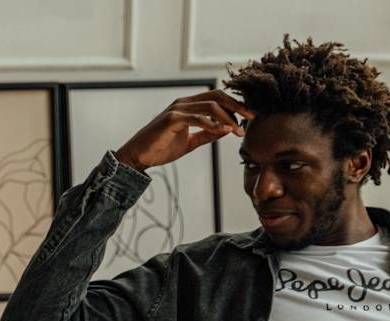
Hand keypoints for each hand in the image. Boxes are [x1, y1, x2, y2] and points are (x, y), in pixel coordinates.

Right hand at [115, 89, 253, 171]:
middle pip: (217, 96)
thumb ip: (207, 134)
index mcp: (189, 105)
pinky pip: (197, 118)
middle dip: (237, 106)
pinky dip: (212, 124)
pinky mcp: (171, 119)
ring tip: (237, 130)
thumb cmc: (161, 148)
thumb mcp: (190, 142)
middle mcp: (183, 102)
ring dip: (227, 118)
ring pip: (210, 105)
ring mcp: (177, 109)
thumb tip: (226, 131)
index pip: (217, 97)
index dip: (235, 105)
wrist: (139, 155)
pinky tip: (223, 132)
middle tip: (251, 117)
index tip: (249, 117)